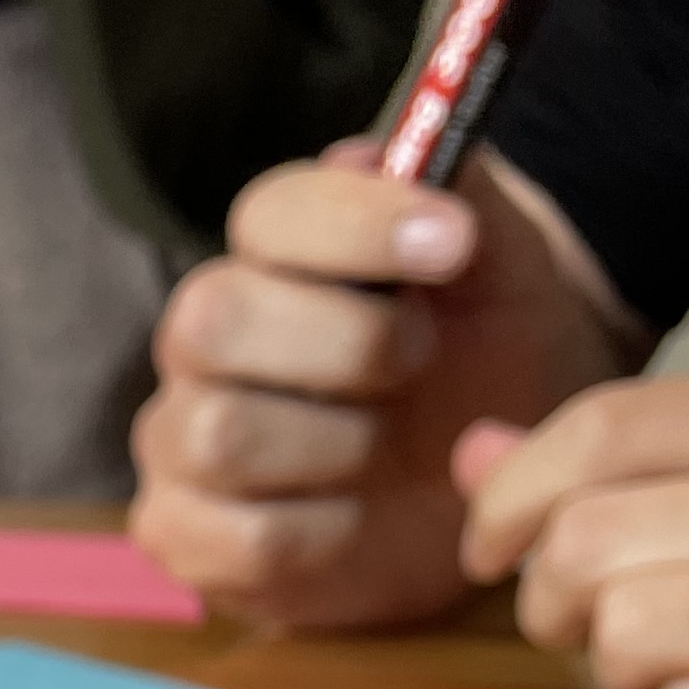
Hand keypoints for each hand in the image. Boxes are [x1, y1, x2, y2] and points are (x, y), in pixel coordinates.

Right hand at [130, 146, 643, 629]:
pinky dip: (321, 532)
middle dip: (343, 344)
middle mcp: (207, 339)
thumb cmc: (488, 368)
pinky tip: (357, 520)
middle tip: (421, 362)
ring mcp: (180, 439)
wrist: (494, 494)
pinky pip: (237, 535)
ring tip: (388, 451)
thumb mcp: (509, 272)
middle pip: (212, 319)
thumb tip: (376, 153)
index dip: (354, 224)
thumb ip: (464, 195)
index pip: (268, 214)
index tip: (452, 243)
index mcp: (275, 257)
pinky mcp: (182, 535)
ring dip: (337, 445)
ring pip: (220, 433)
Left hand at [462, 362, 688, 688]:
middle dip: (554, 601)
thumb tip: (475, 456)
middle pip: (590, 544)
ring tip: (684, 667)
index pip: (603, 427)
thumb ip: (650, 457)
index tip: (493, 547)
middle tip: (589, 627)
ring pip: (624, 639)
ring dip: (619, 673)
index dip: (511, 497)